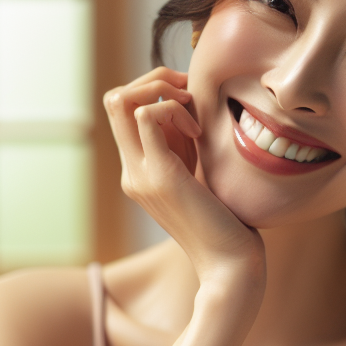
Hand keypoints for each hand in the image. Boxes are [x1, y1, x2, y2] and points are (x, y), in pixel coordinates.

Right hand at [104, 67, 264, 288]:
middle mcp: (132, 172)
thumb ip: (188, 146)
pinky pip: (147, 115)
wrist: (230, 266)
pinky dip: (173, 108)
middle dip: (155, 79)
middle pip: (115, 98)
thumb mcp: (201, 173)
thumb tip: (192, 105)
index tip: (193, 102)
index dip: (157, 91)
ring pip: (120, 99)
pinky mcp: (159, 176)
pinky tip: (198, 131)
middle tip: (190, 93)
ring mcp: (140, 175)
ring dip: (160, 89)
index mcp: (140, 171)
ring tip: (192, 111)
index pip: (125, 110)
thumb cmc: (228, 223)